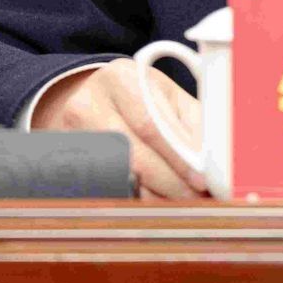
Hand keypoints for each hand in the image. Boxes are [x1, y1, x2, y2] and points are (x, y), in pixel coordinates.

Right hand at [30, 61, 208, 198]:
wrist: (93, 97)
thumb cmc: (141, 97)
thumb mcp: (169, 97)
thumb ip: (194, 124)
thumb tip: (215, 162)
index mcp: (122, 78)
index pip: (151, 124)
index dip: (178, 157)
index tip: (201, 180)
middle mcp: (89, 103)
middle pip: (133, 156)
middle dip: (170, 184)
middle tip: (196, 200)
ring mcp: (72, 134)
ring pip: (118, 178)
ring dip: (155, 198)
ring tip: (180, 204)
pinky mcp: (67, 161)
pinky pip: (105, 189)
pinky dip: (135, 200)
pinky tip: (155, 203)